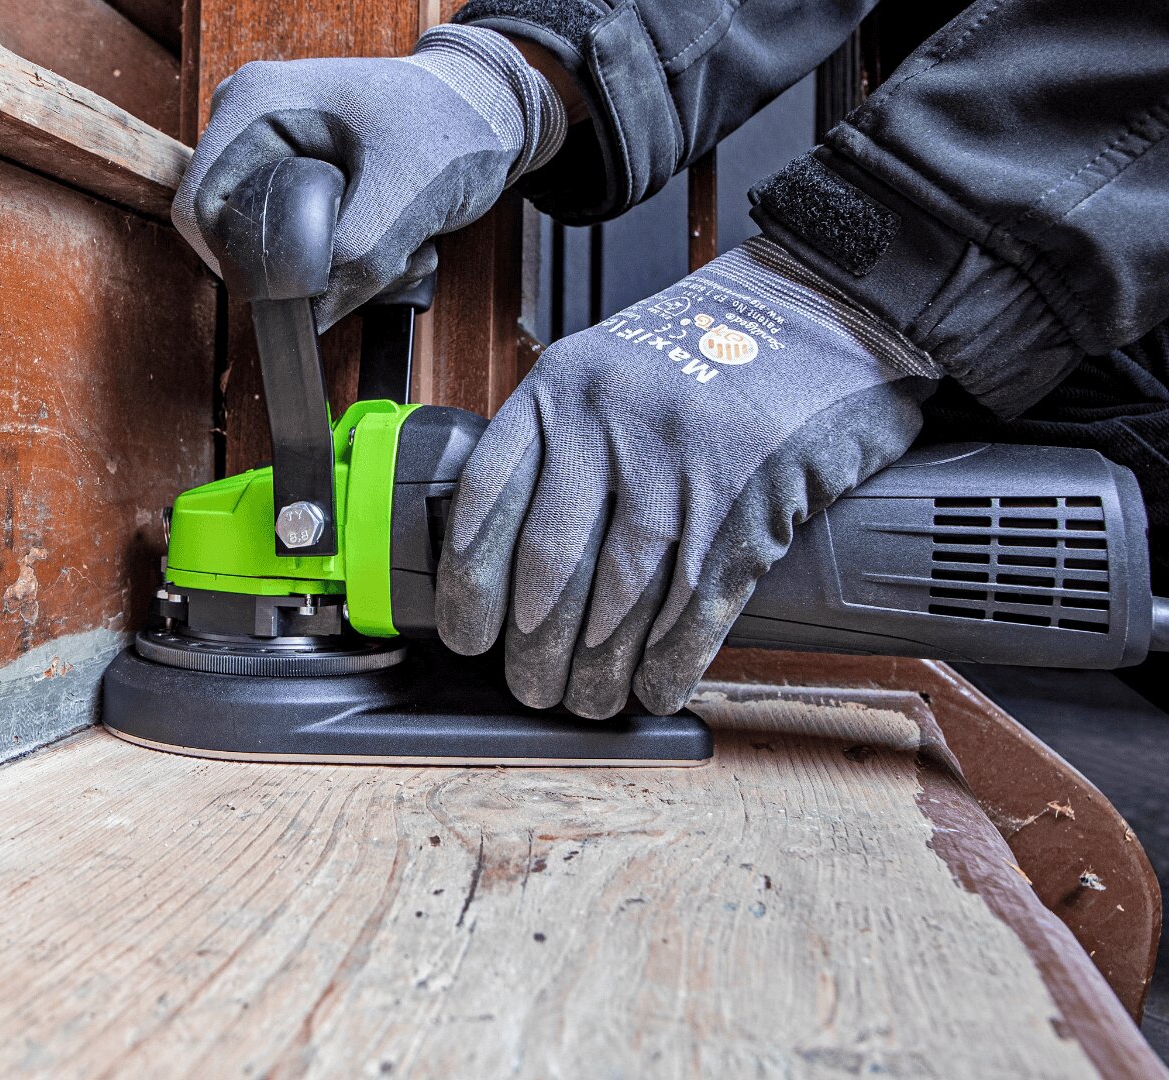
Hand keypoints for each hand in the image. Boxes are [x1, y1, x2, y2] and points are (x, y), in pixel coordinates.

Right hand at [173, 25, 564, 328]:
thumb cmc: (456, 121)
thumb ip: (355, 257)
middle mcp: (250, 122)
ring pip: (265, 242)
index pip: (201, 208)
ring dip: (325, 266)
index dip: (236, 264)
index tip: (296, 288)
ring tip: (386, 244)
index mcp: (256, 106)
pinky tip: (382, 239)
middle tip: (361, 261)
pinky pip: (293, 237)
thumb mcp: (407, 193)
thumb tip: (310, 317)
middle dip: (293, 267)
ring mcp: (270, 147)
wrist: (493, 108)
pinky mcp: (293, 173)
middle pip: (230, 230)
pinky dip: (338, 256)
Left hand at [435, 238, 942, 717]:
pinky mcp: (749, 497)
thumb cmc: (716, 346)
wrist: (830, 306)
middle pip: (549, 564)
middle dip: (534, 646)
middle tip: (531, 685)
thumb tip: (513, 552)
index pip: (488, 501)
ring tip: (588, 700)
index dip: (470, 584)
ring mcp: (680, 460)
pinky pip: (694, 603)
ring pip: (619, 596)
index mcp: (562, 385)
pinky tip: (655, 686)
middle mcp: (610, 419)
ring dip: (599, 667)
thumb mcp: (612, 370)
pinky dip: (671, 659)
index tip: (468, 633)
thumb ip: (563, 442)